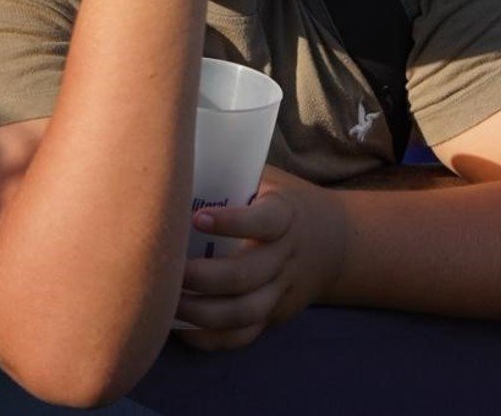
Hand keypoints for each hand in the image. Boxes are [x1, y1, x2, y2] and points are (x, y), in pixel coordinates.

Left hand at [174, 168, 345, 349]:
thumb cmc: (282, 202)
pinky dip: (210, 338)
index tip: (197, 218)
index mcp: (286, 216)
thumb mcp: (268, 180)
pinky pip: (243, 336)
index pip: (265, 221)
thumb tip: (173, 162)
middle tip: (169, 269)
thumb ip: (231, 174)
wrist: (332, 241)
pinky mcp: (273, 315)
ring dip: (202, 312)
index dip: (233, 222)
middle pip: (247, 275)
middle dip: (203, 277)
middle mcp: (286, 256)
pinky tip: (180, 327)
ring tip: (168, 303)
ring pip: (244, 312)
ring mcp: (281, 290)